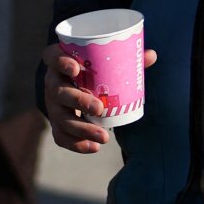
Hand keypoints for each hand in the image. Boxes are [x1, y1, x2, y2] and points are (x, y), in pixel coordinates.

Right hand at [41, 41, 155, 154]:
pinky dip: (76, 144)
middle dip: (78, 101)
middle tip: (99, 108)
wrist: (78, 87)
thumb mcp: (105, 61)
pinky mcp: (56, 123)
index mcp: (59, 62)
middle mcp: (52, 82)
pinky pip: (60, 136)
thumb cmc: (93, 69)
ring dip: (82, 129)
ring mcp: (52, 104)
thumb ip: (126, 58)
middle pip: (58, 91)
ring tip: (105, 136)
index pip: (52, 57)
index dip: (60, 62)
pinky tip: (94, 147)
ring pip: (60, 117)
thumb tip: (152, 55)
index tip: (76, 68)